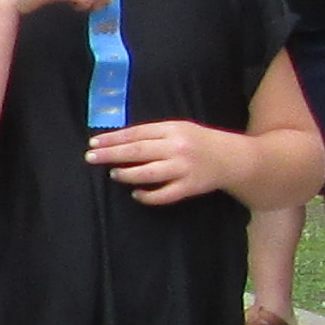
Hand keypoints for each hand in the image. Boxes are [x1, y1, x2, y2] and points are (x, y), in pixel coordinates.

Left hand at [86, 119, 227, 205]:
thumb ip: (153, 134)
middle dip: (112, 154)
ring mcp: (184, 168)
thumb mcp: (179, 129)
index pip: (136, 133)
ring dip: (127, 174)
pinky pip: (165, 195)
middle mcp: (177, 147)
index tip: (94, 143)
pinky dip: (148, 196)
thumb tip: (118, 141)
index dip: (113, 138)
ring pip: (149, 173)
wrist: (234, 158)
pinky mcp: (190, 187)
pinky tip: (136, 194)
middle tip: (91, 157)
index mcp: (173, 129)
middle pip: (138, 151)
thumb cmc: (200, 141)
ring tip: (114, 173)